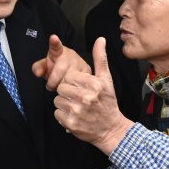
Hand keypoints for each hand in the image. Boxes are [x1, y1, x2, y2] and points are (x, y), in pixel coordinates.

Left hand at [32, 34, 90, 90]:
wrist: (71, 72)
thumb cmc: (56, 68)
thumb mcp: (45, 67)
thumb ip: (38, 68)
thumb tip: (38, 73)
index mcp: (59, 51)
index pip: (56, 47)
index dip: (55, 43)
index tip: (53, 38)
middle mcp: (72, 56)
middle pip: (61, 71)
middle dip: (54, 82)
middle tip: (51, 85)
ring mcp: (82, 64)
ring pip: (70, 80)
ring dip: (63, 86)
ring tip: (61, 85)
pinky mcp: (89, 73)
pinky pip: (79, 85)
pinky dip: (72, 90)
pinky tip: (70, 89)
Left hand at [54, 37, 133, 154]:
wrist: (111, 129)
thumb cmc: (107, 102)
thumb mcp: (106, 79)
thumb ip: (100, 58)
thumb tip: (100, 39)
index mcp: (93, 84)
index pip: (68, 76)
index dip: (73, 82)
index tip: (81, 88)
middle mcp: (85, 97)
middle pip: (61, 88)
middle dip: (67, 93)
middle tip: (79, 99)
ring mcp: (77, 111)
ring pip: (57, 100)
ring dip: (64, 104)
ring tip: (77, 108)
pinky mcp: (70, 123)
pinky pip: (56, 113)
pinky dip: (63, 116)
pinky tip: (74, 116)